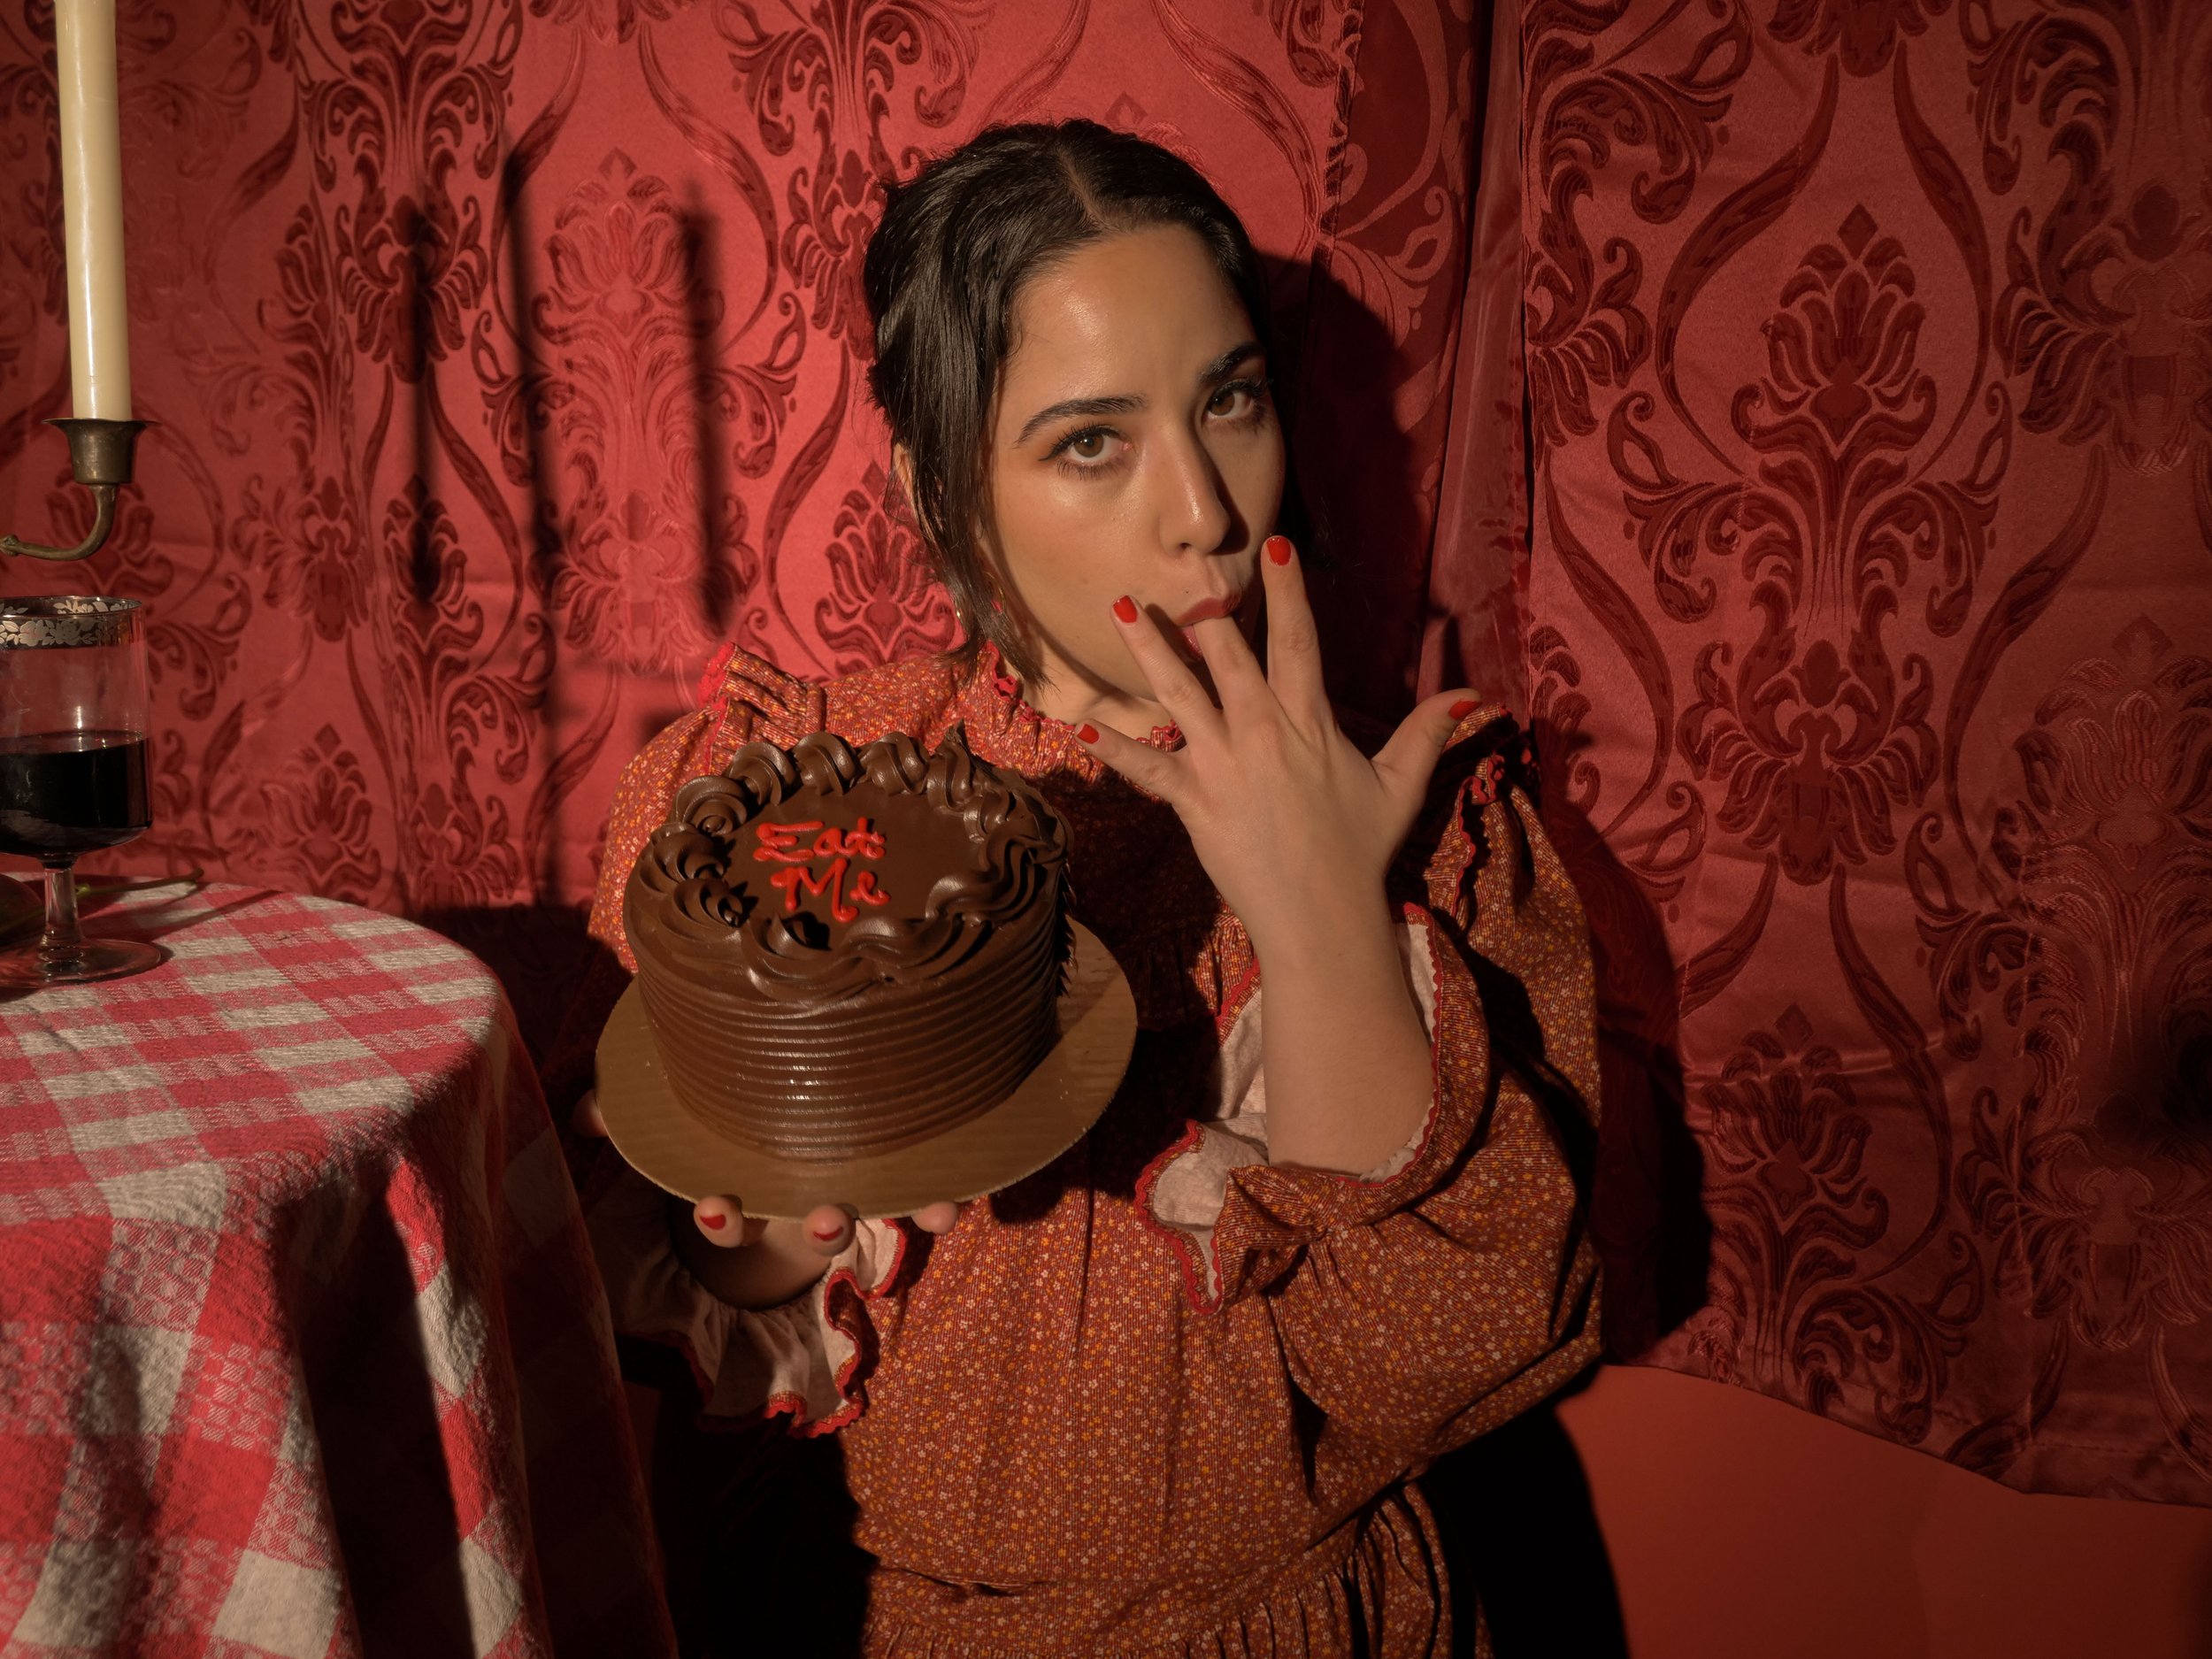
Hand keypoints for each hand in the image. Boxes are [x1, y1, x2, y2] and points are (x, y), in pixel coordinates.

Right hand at [574, 1089, 961, 1306]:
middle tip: (823, 1214)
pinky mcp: (901, 1176)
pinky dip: (940, 1198)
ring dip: (894, 1213)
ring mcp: (856, 1191)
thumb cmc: (732, 1115)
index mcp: (751, 1194)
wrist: (801, 1123)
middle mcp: (806, 1201)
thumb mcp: (683, 1113)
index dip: (724, 1220)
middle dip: (819, 1227)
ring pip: (875, 1213)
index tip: (721, 1206)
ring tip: (916, 1207)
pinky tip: (952, 1194)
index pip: (731, 1221)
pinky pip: (927, 1193)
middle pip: (814, 1228)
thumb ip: (630, 1108)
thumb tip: (583, 1114)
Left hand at [1079, 535, 1476, 954]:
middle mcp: (1263, 732)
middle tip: (1180, 571)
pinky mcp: (1194, 801)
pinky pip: (1147, 769)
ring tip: (1118, 611)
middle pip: (1228, 657)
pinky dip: (1113, 750)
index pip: (1298, 641)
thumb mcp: (1401, 785)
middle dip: (1203, 612)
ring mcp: (1223, 765)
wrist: (1321, 916)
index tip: (1274, 546)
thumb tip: (1474, 694)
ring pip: (1179, 695)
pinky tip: (1077, 729)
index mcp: (1310, 722)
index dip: (1287, 592)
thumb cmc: (1360, 851)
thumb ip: (1428, 732)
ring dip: (1148, 652)